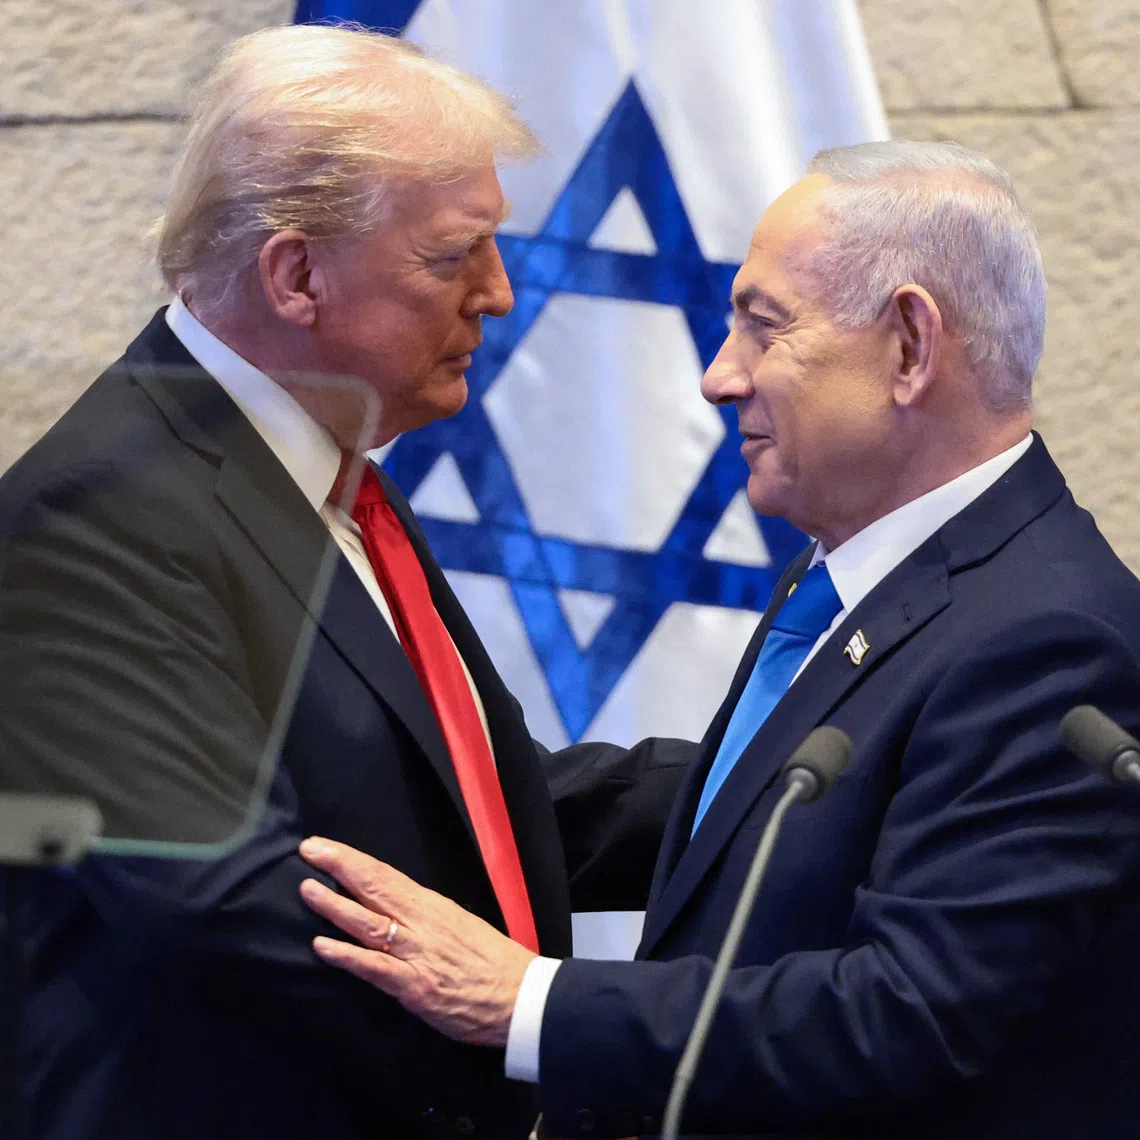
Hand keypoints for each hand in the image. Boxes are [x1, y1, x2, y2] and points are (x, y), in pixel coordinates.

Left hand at [298, 837, 536, 1047]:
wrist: (522, 997)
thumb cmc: (494, 962)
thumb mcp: (460, 925)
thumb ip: (426, 917)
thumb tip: (394, 909)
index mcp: (434, 906)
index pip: (386, 875)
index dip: (352, 859)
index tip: (323, 846)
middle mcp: (422, 923)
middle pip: (375, 888)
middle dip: (339, 868)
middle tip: (308, 852)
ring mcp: (417, 954)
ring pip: (370, 923)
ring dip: (336, 906)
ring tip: (308, 890)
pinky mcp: (415, 987)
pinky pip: (376, 968)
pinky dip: (348, 956)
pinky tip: (323, 946)